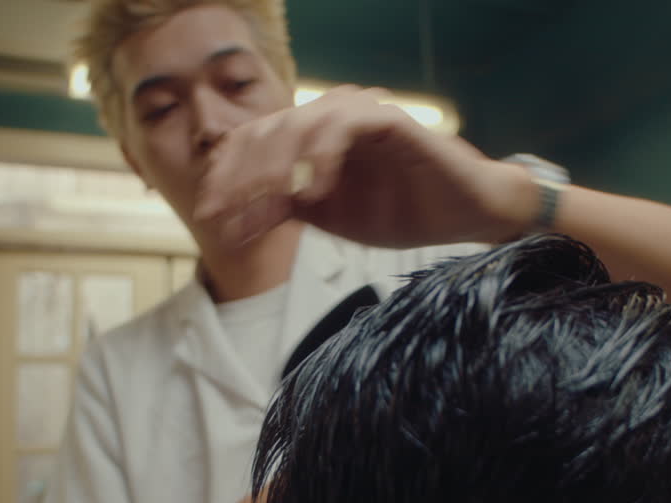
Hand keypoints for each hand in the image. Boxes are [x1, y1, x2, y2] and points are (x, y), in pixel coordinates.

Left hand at [193, 86, 533, 248]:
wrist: (462, 212)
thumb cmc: (399, 211)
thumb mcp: (328, 217)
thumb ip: (282, 210)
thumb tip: (228, 222)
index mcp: (310, 137)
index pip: (255, 144)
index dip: (227, 177)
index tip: (209, 215)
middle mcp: (328, 116)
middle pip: (268, 133)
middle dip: (241, 177)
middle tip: (224, 213)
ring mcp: (358, 112)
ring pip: (299, 125)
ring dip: (275, 167)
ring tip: (267, 204)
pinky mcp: (389, 118)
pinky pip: (345, 126)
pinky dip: (323, 156)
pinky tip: (315, 190)